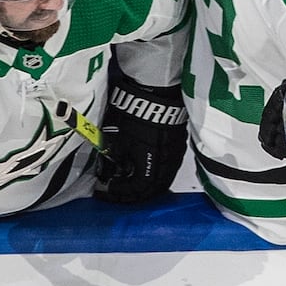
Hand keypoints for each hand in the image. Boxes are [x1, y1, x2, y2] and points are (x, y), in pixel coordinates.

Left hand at [93, 72, 188, 203]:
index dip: (119, 192)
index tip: (106, 189)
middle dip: (134, 193)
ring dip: (147, 184)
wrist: (156, 91)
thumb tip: (107, 170)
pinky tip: (145, 167)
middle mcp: (166, 165)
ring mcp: (175, 154)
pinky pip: (169, 166)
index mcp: (150, 167)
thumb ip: (111, 159)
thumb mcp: (115, 139)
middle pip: (152, 189)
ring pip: (162, 180)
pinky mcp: (179, 143)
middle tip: (118, 191)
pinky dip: (156, 172)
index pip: (136, 190)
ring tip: (131, 181)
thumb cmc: (133, 115)